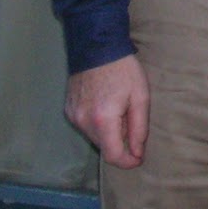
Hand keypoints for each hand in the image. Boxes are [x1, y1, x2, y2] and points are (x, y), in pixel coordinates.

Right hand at [65, 54, 149, 168]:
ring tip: (118, 108)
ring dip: (109, 132)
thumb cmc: (124, 71)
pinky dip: (97, 123)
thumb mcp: (140, 97)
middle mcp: (83, 122)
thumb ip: (139, 129)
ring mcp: (72, 116)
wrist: (97, 47)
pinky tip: (105, 104)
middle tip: (130, 119)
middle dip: (120, 141)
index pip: (113, 156)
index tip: (139, 157)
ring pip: (94, 137)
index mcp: (103, 120)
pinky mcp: (67, 110)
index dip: (128, 161)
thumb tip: (137, 155)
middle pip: (104, 147)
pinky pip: (85, 126)